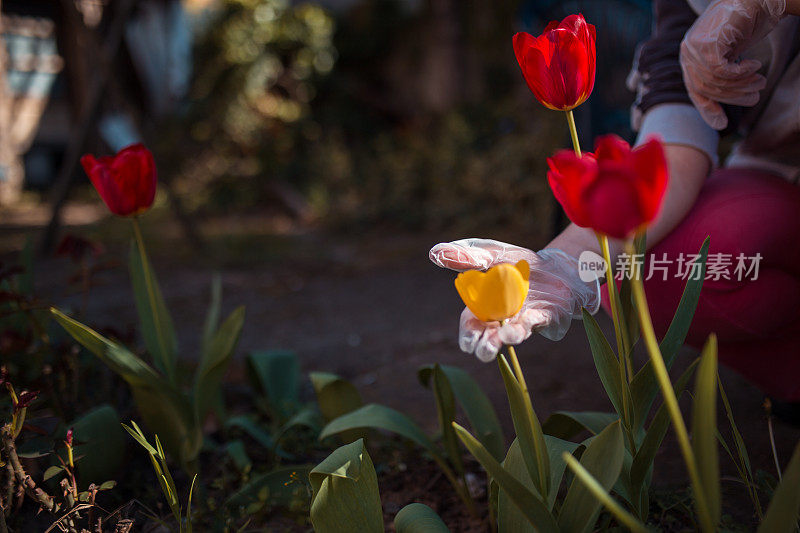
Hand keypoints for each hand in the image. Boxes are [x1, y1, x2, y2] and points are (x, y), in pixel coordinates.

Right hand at [430, 238, 600, 360]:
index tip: (467, 342)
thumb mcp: (492, 255)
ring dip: (501, 342)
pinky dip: (523, 327)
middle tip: (479, 349)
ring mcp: (523, 319)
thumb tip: (434, 253)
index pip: (471, 325)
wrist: (557, 265)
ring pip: (509, 337)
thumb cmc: (520, 265)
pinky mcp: (544, 316)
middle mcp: (503, 318)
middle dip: (482, 347)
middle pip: (487, 338)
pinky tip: (515, 329)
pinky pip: (532, 324)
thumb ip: (466, 257)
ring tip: (495, 344)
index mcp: (487, 307)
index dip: (468, 335)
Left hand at [680, 0, 784, 129]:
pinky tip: (755, 66)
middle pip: (705, 88)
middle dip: (732, 97)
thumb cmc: (743, 26)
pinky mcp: (707, 43)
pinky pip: (722, 71)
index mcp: (688, 59)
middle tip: (755, 97)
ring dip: (741, 86)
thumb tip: (716, 113)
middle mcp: (687, 53)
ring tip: (760, 82)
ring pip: (715, 81)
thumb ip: (718, 77)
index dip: (707, 109)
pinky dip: (741, 73)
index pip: (695, 91)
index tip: (722, 124)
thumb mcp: (728, 56)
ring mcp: (694, 47)